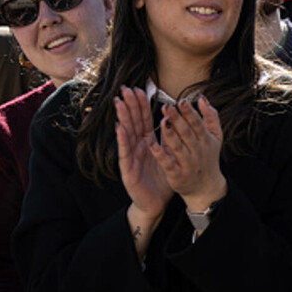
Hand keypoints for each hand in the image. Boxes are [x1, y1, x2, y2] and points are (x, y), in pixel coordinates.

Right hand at [115, 86, 173, 219]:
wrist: (156, 202)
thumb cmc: (162, 178)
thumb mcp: (168, 154)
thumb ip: (168, 137)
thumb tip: (172, 118)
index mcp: (147, 142)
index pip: (143, 119)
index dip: (140, 105)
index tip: (138, 88)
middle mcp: (137, 147)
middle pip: (133, 122)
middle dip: (129, 105)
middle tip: (125, 88)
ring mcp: (131, 157)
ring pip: (126, 134)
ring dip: (122, 118)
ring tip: (118, 103)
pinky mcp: (128, 169)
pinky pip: (125, 152)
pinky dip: (122, 140)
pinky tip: (120, 128)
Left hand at [151, 97, 226, 210]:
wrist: (206, 187)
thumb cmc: (208, 157)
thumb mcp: (215, 137)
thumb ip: (211, 117)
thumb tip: (202, 98)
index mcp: (206, 139)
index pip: (197, 123)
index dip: (189, 112)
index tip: (181, 101)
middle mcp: (198, 151)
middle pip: (187, 133)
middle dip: (177, 120)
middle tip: (166, 107)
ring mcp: (187, 163)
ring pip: (178, 147)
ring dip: (170, 134)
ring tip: (162, 121)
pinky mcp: (177, 175)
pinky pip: (168, 164)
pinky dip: (161, 155)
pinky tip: (152, 146)